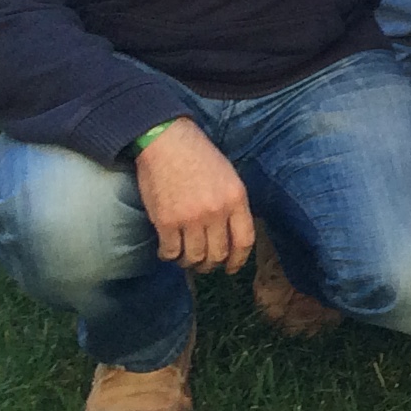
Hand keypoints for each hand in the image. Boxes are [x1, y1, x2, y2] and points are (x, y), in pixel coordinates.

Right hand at [132, 119, 253, 273]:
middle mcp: (216, 212)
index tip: (232, 268)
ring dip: (189, 262)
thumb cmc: (198, 156)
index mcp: (236, 199)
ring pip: (194, 258)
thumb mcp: (229, 176)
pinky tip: (167, 250)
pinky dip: (169, 256)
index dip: (238, 260)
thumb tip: (231, 232)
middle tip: (203, 264)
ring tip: (185, 258)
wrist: (166, 142)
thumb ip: (232, 204)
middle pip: (218, 254)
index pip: (244, 241)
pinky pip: (170, 252)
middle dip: (211, 264)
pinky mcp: (166, 222)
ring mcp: (191, 219)